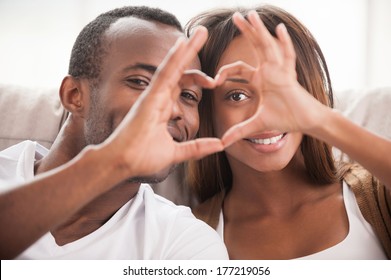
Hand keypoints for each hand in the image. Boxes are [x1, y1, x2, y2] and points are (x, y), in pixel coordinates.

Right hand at [102, 27, 223, 176]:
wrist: (122, 164)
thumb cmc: (141, 158)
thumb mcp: (176, 152)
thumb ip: (197, 148)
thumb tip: (219, 145)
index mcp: (163, 107)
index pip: (181, 84)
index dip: (198, 78)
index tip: (214, 82)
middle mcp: (158, 98)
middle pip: (179, 70)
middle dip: (191, 53)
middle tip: (204, 34)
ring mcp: (153, 96)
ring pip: (172, 67)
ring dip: (186, 49)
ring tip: (200, 32)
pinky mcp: (149, 98)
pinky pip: (163, 75)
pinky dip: (173, 59)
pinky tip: (183, 43)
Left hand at [218, 11, 324, 146]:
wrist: (306, 122)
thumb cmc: (285, 119)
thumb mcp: (257, 125)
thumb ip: (239, 131)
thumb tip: (223, 143)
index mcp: (260, 79)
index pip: (239, 68)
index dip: (225, 71)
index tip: (213, 80)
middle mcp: (269, 71)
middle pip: (255, 47)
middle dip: (246, 31)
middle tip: (236, 16)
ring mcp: (280, 71)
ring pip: (268, 46)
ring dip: (259, 31)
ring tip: (251, 15)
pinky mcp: (290, 76)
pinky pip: (287, 57)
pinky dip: (284, 43)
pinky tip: (279, 29)